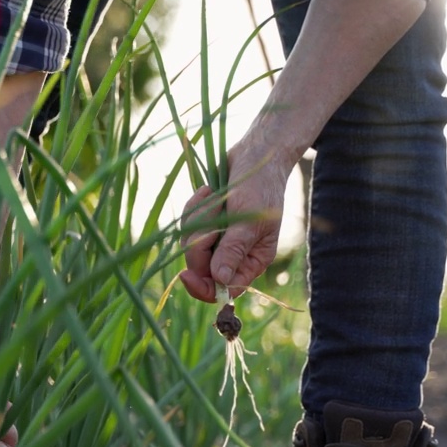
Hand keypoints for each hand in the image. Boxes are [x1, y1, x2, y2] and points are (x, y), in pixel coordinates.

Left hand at [177, 137, 296, 302]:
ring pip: (190, 243)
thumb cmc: (261, 189)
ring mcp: (217, 238)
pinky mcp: (206, 222)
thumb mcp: (250, 223)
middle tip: (214, 216)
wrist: (255, 156)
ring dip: (200, 217)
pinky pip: (187, 223)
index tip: (185, 274)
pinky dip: (196, 205)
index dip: (202, 287)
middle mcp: (233, 254)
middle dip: (201, 241)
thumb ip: (234, 251)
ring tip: (217, 197)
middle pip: (200, 266)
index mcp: (251, 262)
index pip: (223, 289)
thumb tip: (220, 280)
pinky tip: (209, 191)